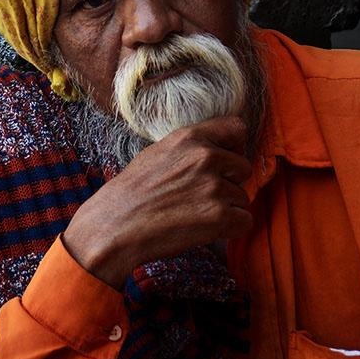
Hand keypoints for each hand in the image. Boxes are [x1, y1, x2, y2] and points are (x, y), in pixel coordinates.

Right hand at [63, 116, 252, 287]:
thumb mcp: (158, 153)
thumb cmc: (131, 194)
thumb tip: (219, 152)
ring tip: (194, 214)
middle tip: (201, 196)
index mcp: (190, 137)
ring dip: (226, 209)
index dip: (234, 147)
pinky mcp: (218, 217)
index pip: (237, 128)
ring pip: (243, 198)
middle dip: (229, 183)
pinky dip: (230, 229)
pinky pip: (245, 221)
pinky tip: (206, 230)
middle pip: (244, 167)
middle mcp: (205, 157)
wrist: (114, 226)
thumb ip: (191, 148)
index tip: (223, 162)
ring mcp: (213, 187)